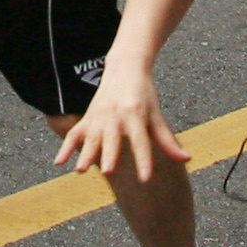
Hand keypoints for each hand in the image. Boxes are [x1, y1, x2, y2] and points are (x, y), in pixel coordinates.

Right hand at [54, 59, 182, 186]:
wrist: (125, 68)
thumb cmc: (144, 95)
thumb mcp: (157, 115)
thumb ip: (168, 140)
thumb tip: (187, 159)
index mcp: (136, 115)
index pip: (142, 141)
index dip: (144, 160)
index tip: (145, 179)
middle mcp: (116, 116)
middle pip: (113, 138)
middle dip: (110, 154)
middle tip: (108, 172)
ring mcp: (99, 116)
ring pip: (91, 137)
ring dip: (85, 153)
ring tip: (80, 170)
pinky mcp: (88, 117)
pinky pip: (74, 133)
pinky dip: (66, 147)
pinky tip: (59, 163)